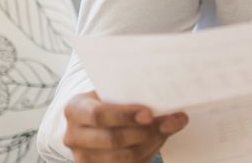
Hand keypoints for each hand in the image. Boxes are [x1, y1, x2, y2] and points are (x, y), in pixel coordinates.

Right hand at [63, 91, 187, 162]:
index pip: (99, 114)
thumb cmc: (110, 104)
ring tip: (163, 132)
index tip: (149, 114)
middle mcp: (73, 136)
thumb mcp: (119, 96)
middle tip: (164, 124)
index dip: (126, 116)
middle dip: (143, 133)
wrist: (95, 121)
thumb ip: (145, 104)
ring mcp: (81, 157)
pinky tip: (154, 143)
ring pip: (121, 157)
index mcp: (75, 109)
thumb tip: (178, 119)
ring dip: (149, 145)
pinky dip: (145, 156)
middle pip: (112, 139)